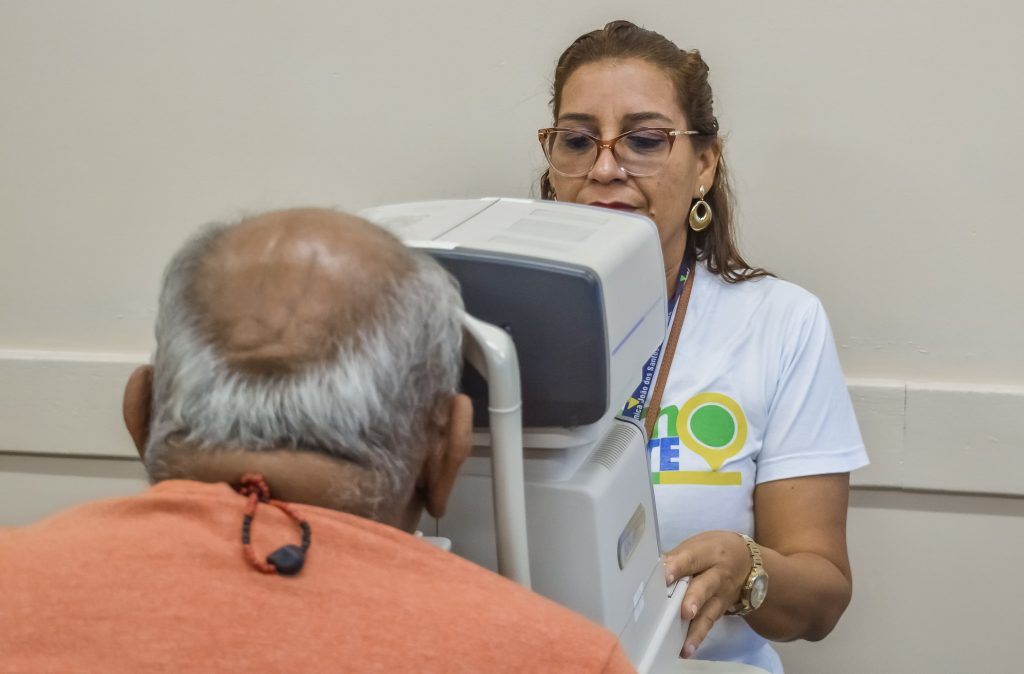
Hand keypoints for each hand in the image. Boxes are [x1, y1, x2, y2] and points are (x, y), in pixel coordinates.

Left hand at [662, 530, 752, 658]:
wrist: (747, 562)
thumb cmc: (711, 551)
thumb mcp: (697, 546)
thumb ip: (676, 558)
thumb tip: (650, 568)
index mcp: (708, 552)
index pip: (692, 558)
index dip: (678, 567)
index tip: (664, 576)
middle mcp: (718, 575)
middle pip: (706, 586)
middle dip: (694, 599)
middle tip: (684, 611)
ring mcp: (721, 595)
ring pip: (709, 611)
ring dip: (696, 629)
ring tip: (685, 644)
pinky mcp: (720, 611)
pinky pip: (709, 624)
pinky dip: (697, 637)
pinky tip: (687, 649)